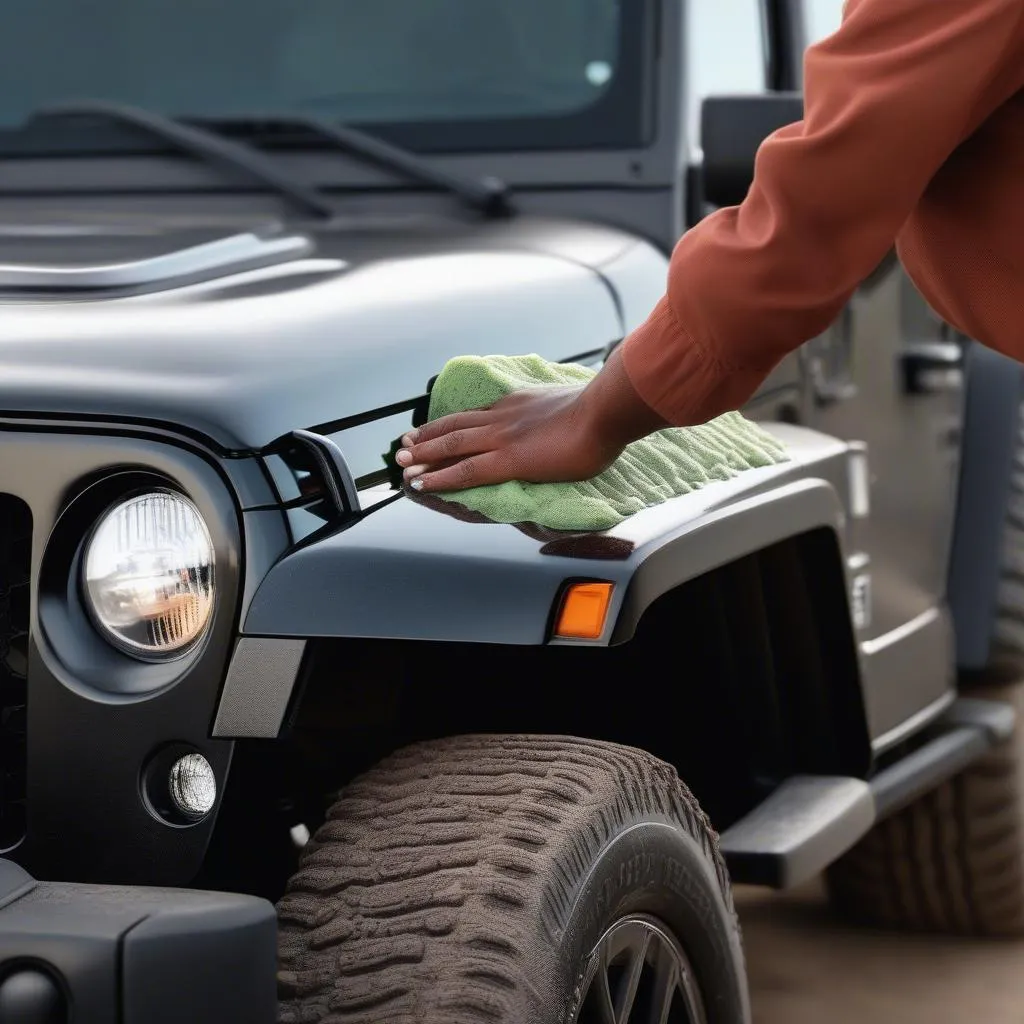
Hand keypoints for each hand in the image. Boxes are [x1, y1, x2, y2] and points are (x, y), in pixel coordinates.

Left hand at [396, 347, 669, 492]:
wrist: (604, 411)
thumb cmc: (601, 412)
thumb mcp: (573, 406)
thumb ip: (559, 415)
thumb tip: (568, 420)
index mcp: (519, 404)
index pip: (478, 414)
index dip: (454, 422)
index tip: (437, 427)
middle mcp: (503, 417)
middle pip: (456, 425)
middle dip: (427, 435)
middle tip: (404, 442)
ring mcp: (502, 438)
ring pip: (451, 445)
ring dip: (423, 454)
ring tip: (402, 462)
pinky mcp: (507, 460)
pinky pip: (464, 470)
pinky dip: (439, 477)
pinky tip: (421, 483)